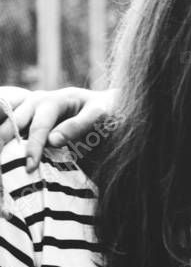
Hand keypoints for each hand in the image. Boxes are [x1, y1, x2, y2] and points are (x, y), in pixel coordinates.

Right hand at [0, 86, 114, 171]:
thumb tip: (52, 140)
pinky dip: (7, 136)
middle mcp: (37, 101)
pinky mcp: (29, 117)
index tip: (30, 166)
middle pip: (15, 122)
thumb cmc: (106, 111)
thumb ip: (78, 126)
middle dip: (5, 141)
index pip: (38, 126)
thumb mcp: (99, 115)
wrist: (105, 105)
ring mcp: (30, 107)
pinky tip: (4, 152)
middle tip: (2, 163)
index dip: (33, 147)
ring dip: (2, 139)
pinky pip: (12, 124)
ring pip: (8, 121)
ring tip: (1, 158)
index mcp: (54, 100)